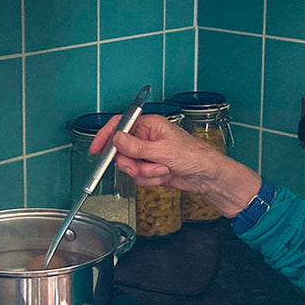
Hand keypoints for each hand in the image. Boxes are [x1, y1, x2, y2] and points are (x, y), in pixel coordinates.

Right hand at [89, 114, 260, 215]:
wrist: (207, 177)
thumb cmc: (194, 156)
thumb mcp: (163, 151)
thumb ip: (137, 147)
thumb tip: (117, 139)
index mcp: (149, 125)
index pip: (120, 125)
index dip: (106, 136)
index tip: (97, 149)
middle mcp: (146, 137)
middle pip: (121, 151)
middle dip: (132, 163)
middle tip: (140, 167)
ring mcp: (148, 153)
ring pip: (130, 166)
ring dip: (145, 173)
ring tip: (163, 170)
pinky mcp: (151, 167)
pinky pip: (139, 176)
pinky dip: (150, 179)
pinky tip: (164, 176)